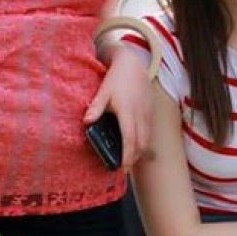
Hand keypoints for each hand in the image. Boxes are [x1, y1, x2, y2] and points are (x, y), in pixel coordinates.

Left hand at [84, 46, 152, 170]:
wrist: (133, 65)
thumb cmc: (117, 79)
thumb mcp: (103, 91)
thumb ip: (96, 107)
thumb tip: (86, 122)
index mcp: (127, 112)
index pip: (129, 139)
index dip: (127, 156)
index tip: (122, 168)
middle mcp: (140, 116)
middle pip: (141, 144)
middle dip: (133, 159)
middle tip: (123, 169)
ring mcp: (147, 115)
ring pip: (147, 140)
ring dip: (139, 153)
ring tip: (128, 162)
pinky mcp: (150, 114)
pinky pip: (149, 134)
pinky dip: (143, 144)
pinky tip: (135, 147)